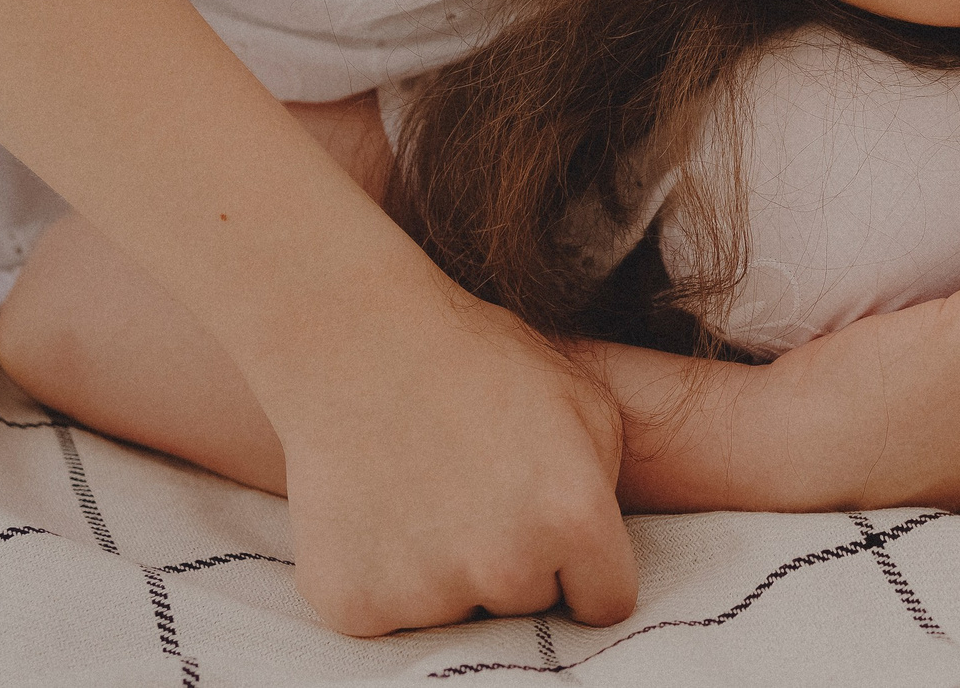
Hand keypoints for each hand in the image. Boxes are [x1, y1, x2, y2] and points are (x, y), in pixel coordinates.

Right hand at [275, 278, 636, 634]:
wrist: (354, 343)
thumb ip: (605, 485)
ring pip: (460, 611)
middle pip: (529, 604)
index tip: (555, 538)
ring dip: (450, 571)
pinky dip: (387, 579)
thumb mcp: (582, 400)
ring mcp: (427, 595)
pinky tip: (380, 513)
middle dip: (515, 560)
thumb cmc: (474, 359)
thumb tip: (597, 553)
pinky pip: (392, 616)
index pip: (605, 601)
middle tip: (477, 491)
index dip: (584, 568)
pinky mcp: (359, 607)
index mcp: (574, 519)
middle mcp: (506, 568)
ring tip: (425, 492)